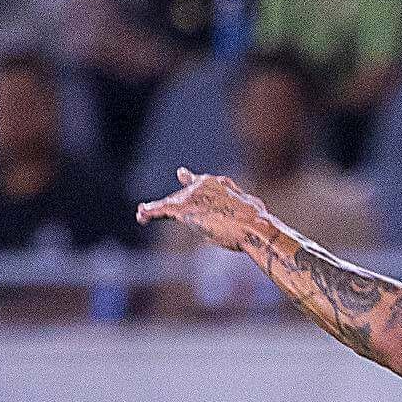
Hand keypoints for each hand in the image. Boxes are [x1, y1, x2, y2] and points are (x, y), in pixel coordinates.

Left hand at [137, 168, 271, 254]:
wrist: (253, 227)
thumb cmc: (259, 223)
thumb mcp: (253, 211)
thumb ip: (244, 210)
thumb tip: (260, 219)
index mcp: (221, 183)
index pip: (202, 182)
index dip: (191, 181)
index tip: (181, 174)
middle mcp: (204, 184)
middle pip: (185, 194)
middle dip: (175, 203)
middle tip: (158, 208)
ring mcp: (192, 195)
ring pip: (171, 202)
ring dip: (158, 209)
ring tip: (143, 212)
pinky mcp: (183, 209)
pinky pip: (161, 209)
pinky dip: (151, 212)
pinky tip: (141, 215)